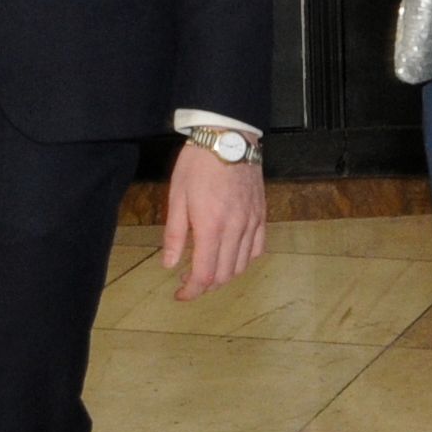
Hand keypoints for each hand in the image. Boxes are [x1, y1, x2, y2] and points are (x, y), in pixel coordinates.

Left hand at [162, 142, 265, 301]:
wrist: (228, 137)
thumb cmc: (198, 164)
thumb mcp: (177, 196)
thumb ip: (175, 234)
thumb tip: (170, 265)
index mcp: (210, 226)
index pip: (204, 274)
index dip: (191, 291)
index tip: (180, 294)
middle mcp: (235, 229)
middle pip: (224, 275)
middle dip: (205, 286)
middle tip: (188, 282)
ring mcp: (251, 223)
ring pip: (241, 265)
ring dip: (224, 276)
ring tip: (207, 269)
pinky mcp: (261, 215)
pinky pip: (257, 249)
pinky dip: (244, 260)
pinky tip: (230, 256)